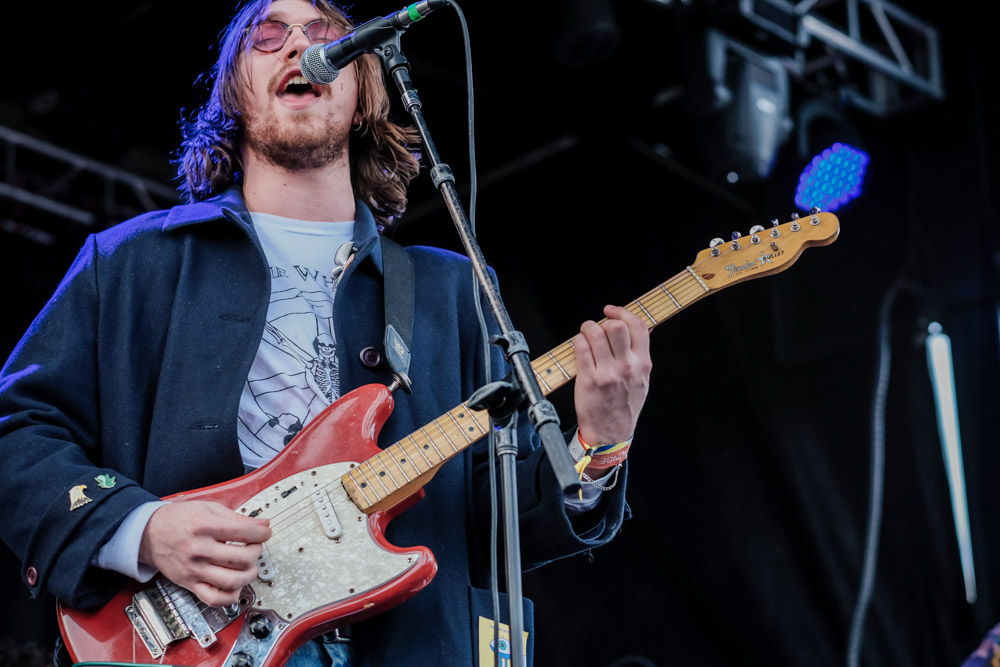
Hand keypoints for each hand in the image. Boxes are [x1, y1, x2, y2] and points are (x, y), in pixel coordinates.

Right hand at [139, 500, 271, 606]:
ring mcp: (194, 569)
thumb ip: (236, 517)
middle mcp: (199, 549)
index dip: (262, 532)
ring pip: (232, 581)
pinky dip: (231, 596)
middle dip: (257, 552)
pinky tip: (235, 584)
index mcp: (204, 526)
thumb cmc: (177, 519)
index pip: (244, 531)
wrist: (148, 533)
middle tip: (255, 547)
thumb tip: (262, 524)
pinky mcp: (190, 584)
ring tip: (248, 566)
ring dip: (249, 574)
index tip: (265, 532)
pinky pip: (214, 599)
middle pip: (242, 558)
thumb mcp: (207, 508)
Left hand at [573, 305, 651, 452]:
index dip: (622, 312)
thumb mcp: (643, 381)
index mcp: (643, 364)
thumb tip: (636, 330)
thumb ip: (640, 356)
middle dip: (603, 321)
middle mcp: (627, 366)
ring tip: (585, 335)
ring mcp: (608, 372)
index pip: (638, 326)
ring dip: (587, 329)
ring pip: (595, 333)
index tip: (611, 310)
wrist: (611, 433)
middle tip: (597, 327)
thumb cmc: (625, 406)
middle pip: (616, 326)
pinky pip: (581, 348)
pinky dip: (578, 341)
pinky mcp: (589, 379)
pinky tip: (579, 347)